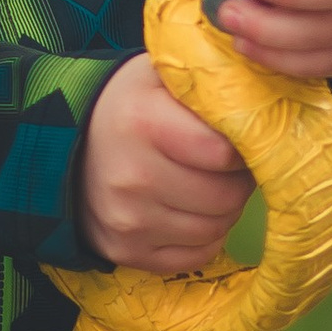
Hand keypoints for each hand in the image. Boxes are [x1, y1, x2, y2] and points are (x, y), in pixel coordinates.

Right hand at [78, 55, 255, 274]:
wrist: (68, 143)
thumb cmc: (133, 104)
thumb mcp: (163, 75)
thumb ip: (210, 84)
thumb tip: (263, 102)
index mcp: (143, 123)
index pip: (224, 153)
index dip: (244, 147)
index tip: (239, 140)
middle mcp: (131, 177)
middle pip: (224, 197)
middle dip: (239, 182)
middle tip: (231, 167)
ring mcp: (126, 221)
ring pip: (215, 229)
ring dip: (225, 209)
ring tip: (211, 185)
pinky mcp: (125, 252)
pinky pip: (197, 255)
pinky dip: (206, 236)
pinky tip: (193, 211)